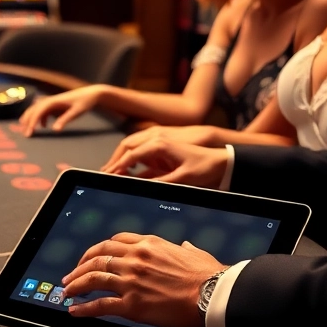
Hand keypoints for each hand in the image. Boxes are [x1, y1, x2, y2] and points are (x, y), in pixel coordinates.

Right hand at [18, 85, 104, 136]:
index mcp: (54, 101)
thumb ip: (65, 120)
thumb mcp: (76, 112)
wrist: (91, 94)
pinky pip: (43, 110)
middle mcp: (50, 100)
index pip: (38, 111)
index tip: (29, 133)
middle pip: (34, 109)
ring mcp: (53, 101)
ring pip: (36, 109)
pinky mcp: (56, 104)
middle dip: (27, 121)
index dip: (32, 122)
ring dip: (30, 118)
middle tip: (24, 133)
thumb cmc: (85, 102)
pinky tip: (43, 127)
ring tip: (26, 128)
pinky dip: (40, 118)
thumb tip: (54, 130)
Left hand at [61, 233, 223, 326]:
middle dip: (79, 267)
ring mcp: (131, 281)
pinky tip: (76, 311)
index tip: (90, 257)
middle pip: (97, 258)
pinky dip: (84, 308)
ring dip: (76, 285)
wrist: (213, 294)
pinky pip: (100, 305)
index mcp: (148, 244)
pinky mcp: (131, 304)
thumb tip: (186, 247)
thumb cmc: (208, 276)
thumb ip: (184, 249)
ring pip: (93, 278)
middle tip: (71, 276)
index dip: (96, 250)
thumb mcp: (194, 253)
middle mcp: (135, 259)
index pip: (113, 242)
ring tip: (67, 292)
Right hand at [102, 125, 218, 171]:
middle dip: (114, 160)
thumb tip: (139, 187)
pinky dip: (134, 162)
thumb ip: (159, 182)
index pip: (130, 154)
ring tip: (113, 174)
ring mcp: (159, 143)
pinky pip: (143, 154)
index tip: (108, 176)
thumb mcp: (182, 178)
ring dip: (123, 160)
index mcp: (159, 143)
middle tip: (105, 174)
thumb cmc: (204, 167)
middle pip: (127, 147)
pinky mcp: (163, 149)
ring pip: (133, 149)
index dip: (117, 166)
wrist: (221, 161)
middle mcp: (157, 139)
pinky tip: (130, 173)